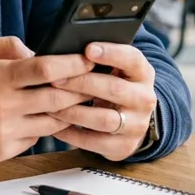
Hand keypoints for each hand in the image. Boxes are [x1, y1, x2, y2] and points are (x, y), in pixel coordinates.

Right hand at [0, 36, 95, 163]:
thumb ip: (7, 45)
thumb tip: (38, 52)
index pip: (45, 69)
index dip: (72, 64)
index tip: (87, 59)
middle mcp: (3, 106)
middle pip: (57, 99)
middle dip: (80, 89)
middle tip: (93, 80)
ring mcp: (5, 131)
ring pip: (52, 122)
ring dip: (67, 110)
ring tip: (75, 99)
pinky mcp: (5, 150)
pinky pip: (37, 137)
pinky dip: (44, 125)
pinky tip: (44, 115)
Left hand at [49, 42, 157, 161]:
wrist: (129, 120)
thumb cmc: (111, 86)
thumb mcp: (113, 69)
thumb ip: (95, 58)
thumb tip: (62, 48)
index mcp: (142, 73)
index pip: (132, 59)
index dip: (111, 53)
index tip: (87, 49)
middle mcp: (144, 98)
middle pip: (114, 89)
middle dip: (82, 83)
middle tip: (55, 80)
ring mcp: (137, 124)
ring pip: (103, 119)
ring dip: (74, 112)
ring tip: (50, 106)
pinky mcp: (125, 146)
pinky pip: (95, 142)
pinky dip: (72, 134)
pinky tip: (55, 126)